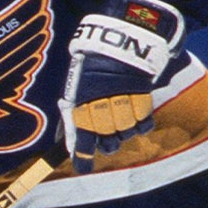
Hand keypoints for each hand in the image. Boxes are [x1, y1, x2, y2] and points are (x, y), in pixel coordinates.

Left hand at [60, 0, 184, 173]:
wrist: (122, 38)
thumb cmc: (96, 61)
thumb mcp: (78, 83)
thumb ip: (72, 112)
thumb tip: (64, 140)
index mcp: (80, 102)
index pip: (81, 138)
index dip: (82, 156)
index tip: (82, 169)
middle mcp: (101, 106)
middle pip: (107, 141)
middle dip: (107, 143)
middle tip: (108, 140)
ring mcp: (122, 103)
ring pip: (126, 133)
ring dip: (125, 131)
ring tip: (122, 117)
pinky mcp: (142, 99)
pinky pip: (144, 124)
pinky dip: (141, 123)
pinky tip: (137, 114)